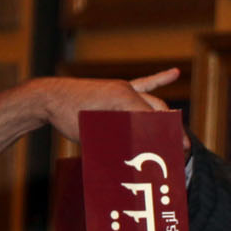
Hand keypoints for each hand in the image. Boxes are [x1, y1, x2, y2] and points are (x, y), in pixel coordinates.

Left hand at [33, 69, 181, 141]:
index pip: (154, 121)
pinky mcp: (116, 87)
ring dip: (164, 116)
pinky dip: (159, 78)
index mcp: (124, 101)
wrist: (48, 97)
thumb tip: (135, 157)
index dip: (166, 138)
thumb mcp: (94, 135)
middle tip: (181, 147)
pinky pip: (142, 83)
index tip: (177, 153)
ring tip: (176, 129)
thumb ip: (117, 142)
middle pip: (158, 111)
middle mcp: (127, 91)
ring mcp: (123, 87)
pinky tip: (174, 73)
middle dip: (170, 129)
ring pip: (152, 101)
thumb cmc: (68, 117)